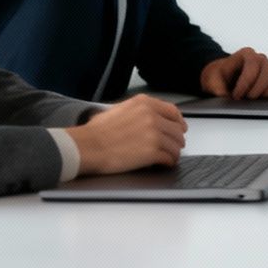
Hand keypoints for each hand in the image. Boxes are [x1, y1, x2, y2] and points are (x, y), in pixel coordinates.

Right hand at [66, 95, 186, 174]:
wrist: (88, 146)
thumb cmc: (96, 132)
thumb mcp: (119, 109)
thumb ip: (137, 111)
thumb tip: (148, 118)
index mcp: (144, 103)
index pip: (172, 111)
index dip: (178, 121)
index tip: (179, 127)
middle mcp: (152, 116)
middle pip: (177, 129)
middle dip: (177, 139)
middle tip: (174, 146)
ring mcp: (154, 134)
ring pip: (176, 145)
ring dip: (174, 152)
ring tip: (169, 157)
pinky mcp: (152, 152)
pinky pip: (169, 158)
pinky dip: (168, 162)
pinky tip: (164, 164)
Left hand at [198, 48, 267, 99]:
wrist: (221, 78)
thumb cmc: (218, 77)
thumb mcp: (211, 81)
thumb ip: (218, 89)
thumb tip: (226, 98)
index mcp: (245, 54)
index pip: (253, 65)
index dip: (246, 82)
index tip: (236, 95)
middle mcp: (259, 58)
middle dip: (257, 88)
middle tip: (246, 99)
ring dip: (266, 92)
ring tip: (253, 100)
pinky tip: (261, 99)